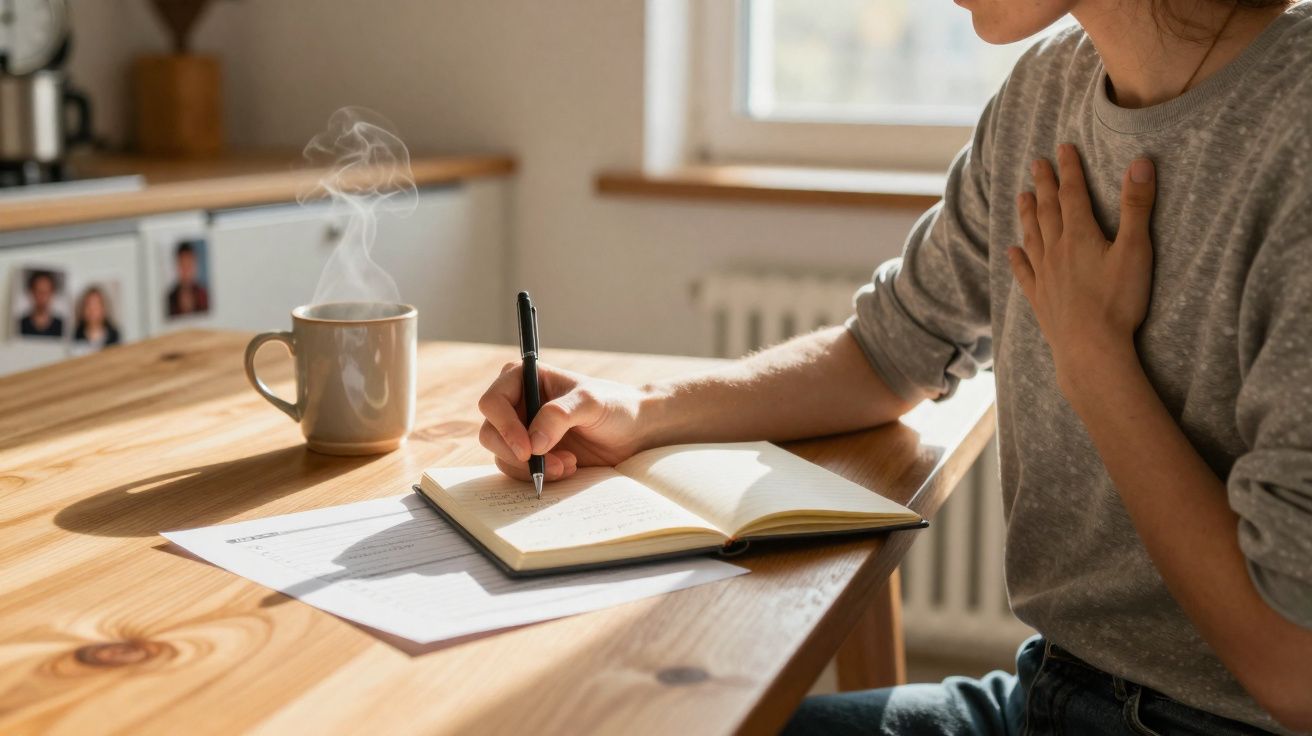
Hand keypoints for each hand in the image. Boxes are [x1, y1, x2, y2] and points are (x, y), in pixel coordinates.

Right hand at [477, 361, 650, 481]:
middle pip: (491, 433)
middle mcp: (518, 403)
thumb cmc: (615, 405)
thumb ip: (560, 415)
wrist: (634, 430)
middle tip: (547, 464)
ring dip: (532, 468)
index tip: (528, 449)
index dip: (504, 427)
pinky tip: (568, 468)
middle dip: (518, 454)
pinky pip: (519, 471)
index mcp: (524, 377)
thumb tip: (533, 441)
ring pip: (503, 456)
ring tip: (568, 465)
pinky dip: (539, 475)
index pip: (493, 402)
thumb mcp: (591, 403)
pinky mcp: (533, 453)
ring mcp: (523, 430)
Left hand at [1007, 144, 1155, 394]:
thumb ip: (1137, 206)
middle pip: (1047, 210)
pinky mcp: (1039, 299)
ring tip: (1022, 196)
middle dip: (1044, 184)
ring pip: (1031, 236)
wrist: (1090, 350)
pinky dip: (1017, 258)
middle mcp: (1055, 251)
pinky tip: (1011, 250)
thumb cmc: (1117, 302)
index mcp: (1079, 236)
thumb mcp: (1135, 250)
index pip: (1073, 193)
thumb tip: (1142, 163)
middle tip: (1037, 163)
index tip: (1063, 147)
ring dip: (1027, 214)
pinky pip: (1024, 272)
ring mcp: (1044, 276)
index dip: (1069, 169)